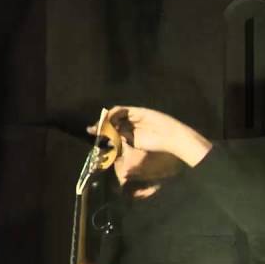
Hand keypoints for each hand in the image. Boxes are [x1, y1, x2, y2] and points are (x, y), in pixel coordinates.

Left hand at [93, 106, 211, 166]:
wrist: (172, 141)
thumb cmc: (157, 150)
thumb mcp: (134, 152)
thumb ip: (121, 149)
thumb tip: (108, 153)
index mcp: (130, 137)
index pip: (112, 134)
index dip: (102, 136)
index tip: (94, 141)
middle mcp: (131, 126)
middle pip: (112, 124)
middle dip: (100, 128)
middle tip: (91, 131)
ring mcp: (134, 118)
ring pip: (115, 117)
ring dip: (105, 120)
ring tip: (98, 127)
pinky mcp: (138, 112)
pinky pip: (122, 110)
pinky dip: (112, 114)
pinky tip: (107, 120)